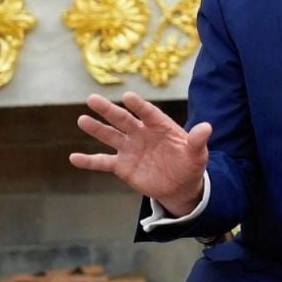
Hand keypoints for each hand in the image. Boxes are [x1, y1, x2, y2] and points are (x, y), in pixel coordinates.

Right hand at [69, 91, 210, 216]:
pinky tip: (74, 158)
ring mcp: (130, 149)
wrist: (180, 185)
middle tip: (91, 98)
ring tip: (82, 120)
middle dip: (108, 110)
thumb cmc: (190, 163)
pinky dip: (89, 161)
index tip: (127, 97)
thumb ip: (198, 140)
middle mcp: (142, 134)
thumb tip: (207, 127)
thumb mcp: (198, 153)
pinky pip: (103, 162)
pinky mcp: (122, 166)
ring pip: (110, 136)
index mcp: (160, 126)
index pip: (148, 113)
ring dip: (96, 129)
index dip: (139, 106)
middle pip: (123, 120)